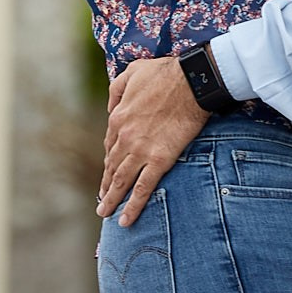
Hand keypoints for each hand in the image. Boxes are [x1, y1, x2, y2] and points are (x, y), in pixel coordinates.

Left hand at [99, 55, 208, 226]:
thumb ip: (116, 91)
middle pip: (112, 167)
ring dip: (112, 199)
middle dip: (106, 185)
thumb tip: (111, 108)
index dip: (109, 160)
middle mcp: (124, 137)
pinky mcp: (159, 160)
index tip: (109, 172)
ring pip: (121, 181)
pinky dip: (132, 206)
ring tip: (105, 214)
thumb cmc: (163, 73)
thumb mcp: (130, 73)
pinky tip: (126, 219)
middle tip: (102, 202)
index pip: (110, 145)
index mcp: (118, 118)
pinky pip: (143, 188)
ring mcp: (140, 150)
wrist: (189, 81)